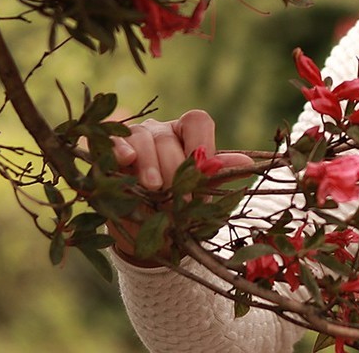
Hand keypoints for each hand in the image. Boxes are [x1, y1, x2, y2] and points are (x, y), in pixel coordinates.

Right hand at [108, 109, 251, 265]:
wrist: (146, 236)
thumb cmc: (179, 208)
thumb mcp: (201, 195)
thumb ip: (218, 176)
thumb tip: (249, 164)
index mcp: (186, 135)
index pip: (198, 121)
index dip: (201, 144)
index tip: (202, 173)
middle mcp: (160, 131)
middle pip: (168, 137)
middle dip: (175, 168)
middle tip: (180, 198)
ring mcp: (134, 138)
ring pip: (142, 138)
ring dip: (150, 163)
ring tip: (155, 188)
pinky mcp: (109, 151)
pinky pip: (113, 141)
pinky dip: (120, 148)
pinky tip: (127, 161)